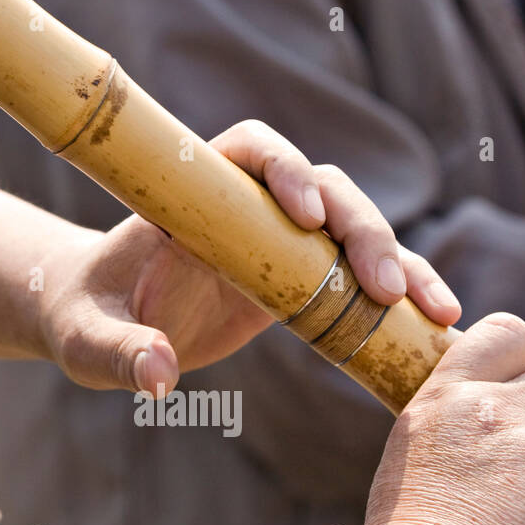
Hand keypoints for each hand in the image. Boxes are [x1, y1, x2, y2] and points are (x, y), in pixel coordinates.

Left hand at [37, 120, 460, 394]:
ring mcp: (282, 241)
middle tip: (383, 287)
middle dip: (362, 230)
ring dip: (400, 264)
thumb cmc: (88, 318)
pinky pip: (359, 278)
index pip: (250, 148)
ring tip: (436, 312)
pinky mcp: (301, 281)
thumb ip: (119, 351)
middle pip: (326, 190)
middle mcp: (248, 206)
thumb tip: (159, 376)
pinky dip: (399, 298)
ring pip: (357, 232)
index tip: (305, 215)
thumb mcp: (90, 339)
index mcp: (195, 196)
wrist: (104, 325)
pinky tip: (436, 329)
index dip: (284, 169)